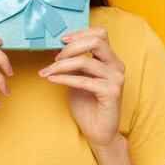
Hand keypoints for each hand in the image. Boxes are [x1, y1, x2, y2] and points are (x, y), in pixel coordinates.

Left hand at [38, 27, 124, 149]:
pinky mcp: (112, 92)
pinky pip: (84, 80)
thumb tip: (56, 46)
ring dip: (61, 65)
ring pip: (86, 61)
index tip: (61, 40)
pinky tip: (52, 79)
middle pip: (96, 41)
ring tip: (48, 71)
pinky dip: (64, 78)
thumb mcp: (76, 76)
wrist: (97, 131)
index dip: (80, 33)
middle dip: (71, 47)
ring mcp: (116, 78)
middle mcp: (116, 65)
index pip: (99, 34)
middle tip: (55, 57)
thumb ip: (71, 61)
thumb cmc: (86, 104)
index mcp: (110, 59)